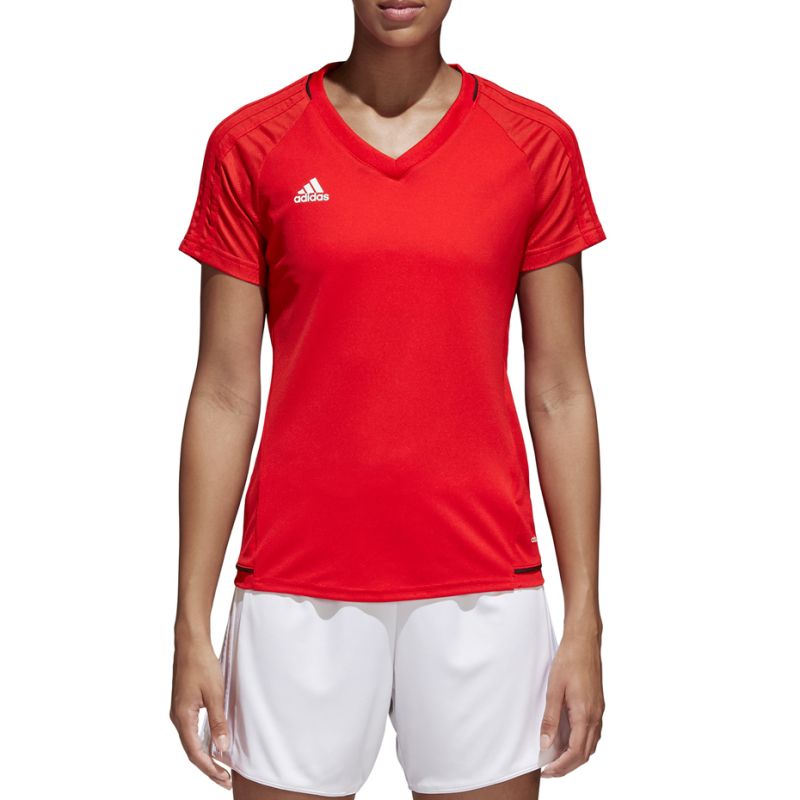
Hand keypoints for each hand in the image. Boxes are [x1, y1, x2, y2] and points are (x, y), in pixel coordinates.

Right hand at [170, 637, 231, 789]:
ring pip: (191, 741)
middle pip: (192, 751)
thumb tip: (222, 749)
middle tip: (225, 780)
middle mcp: (177, 717)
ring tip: (221, 767)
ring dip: (205, 755)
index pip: (195, 753)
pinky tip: (213, 744)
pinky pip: (191, 730)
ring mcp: (179, 711)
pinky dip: (202, 741)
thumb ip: (219, 721)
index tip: (224, 779)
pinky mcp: (184, 704)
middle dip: (208, 767)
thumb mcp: (215, 693)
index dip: (210, 769)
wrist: (190, 642)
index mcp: (182, 717)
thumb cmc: (201, 664)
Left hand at [539, 629, 603, 777]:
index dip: (561, 766)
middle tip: (549, 769)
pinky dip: (581, 743)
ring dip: (575, 756)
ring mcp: (599, 711)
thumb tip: (546, 745)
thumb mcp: (554, 689)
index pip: (575, 752)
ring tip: (556, 758)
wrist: (584, 641)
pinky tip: (568, 740)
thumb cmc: (569, 660)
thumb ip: (551, 719)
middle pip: (585, 753)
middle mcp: (595, 716)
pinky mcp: (597, 704)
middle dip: (568, 766)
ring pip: (591, 744)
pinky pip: (593, 733)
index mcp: (585, 714)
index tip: (546, 770)